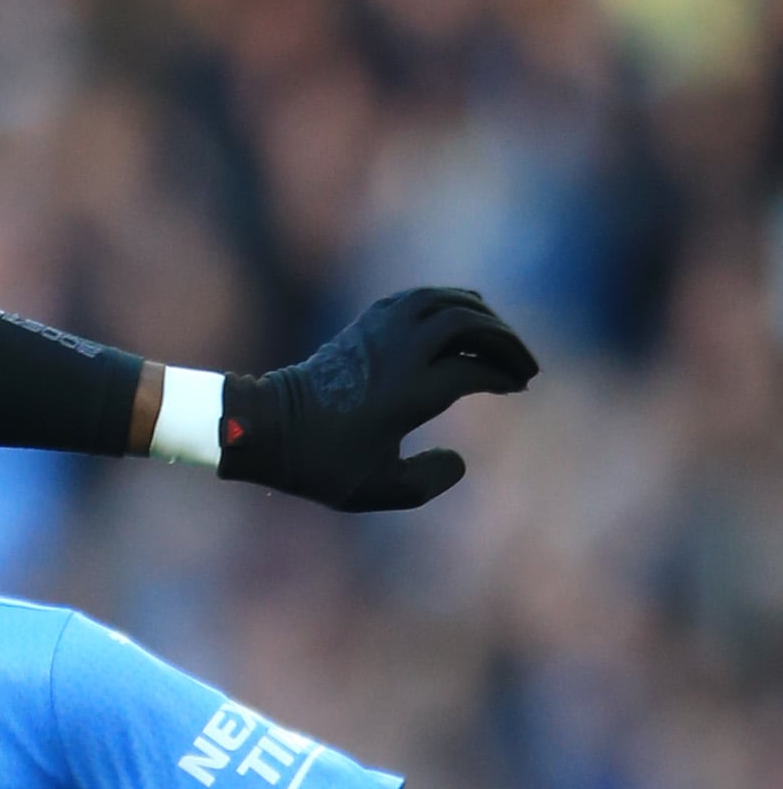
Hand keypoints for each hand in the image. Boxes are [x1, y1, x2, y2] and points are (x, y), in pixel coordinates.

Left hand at [218, 287, 535, 511]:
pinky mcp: (365, 324)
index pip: (472, 371)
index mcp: (406, 394)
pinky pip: (417, 297)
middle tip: (522, 363)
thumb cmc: (319, 464)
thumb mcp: (374, 490)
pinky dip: (447, 301)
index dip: (503, 376)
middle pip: (467, 322)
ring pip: (444, 301)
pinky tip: (461, 320)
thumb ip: (427, 482)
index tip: (516, 388)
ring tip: (499, 338)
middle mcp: (397, 355)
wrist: (265, 427)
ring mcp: (380, 333)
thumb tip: (459, 460)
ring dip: (481, 314)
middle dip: (504, 339)